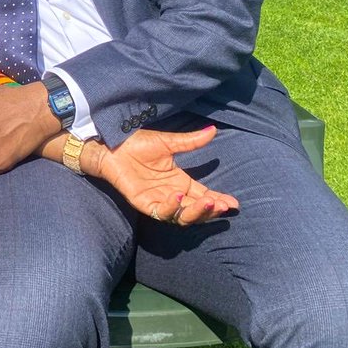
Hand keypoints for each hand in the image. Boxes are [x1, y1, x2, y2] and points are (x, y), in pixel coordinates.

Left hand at [82, 126, 237, 224]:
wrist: (113, 145)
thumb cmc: (138, 143)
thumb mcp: (168, 143)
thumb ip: (190, 141)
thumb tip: (213, 130)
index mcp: (180, 181)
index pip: (203, 195)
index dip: (219, 200)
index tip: (234, 203)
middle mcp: (172, 194)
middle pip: (196, 210)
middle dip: (211, 210)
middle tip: (223, 205)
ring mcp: (158, 200)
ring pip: (182, 216)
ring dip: (196, 212)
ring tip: (208, 201)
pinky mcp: (144, 203)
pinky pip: (161, 212)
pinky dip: (171, 206)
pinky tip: (178, 195)